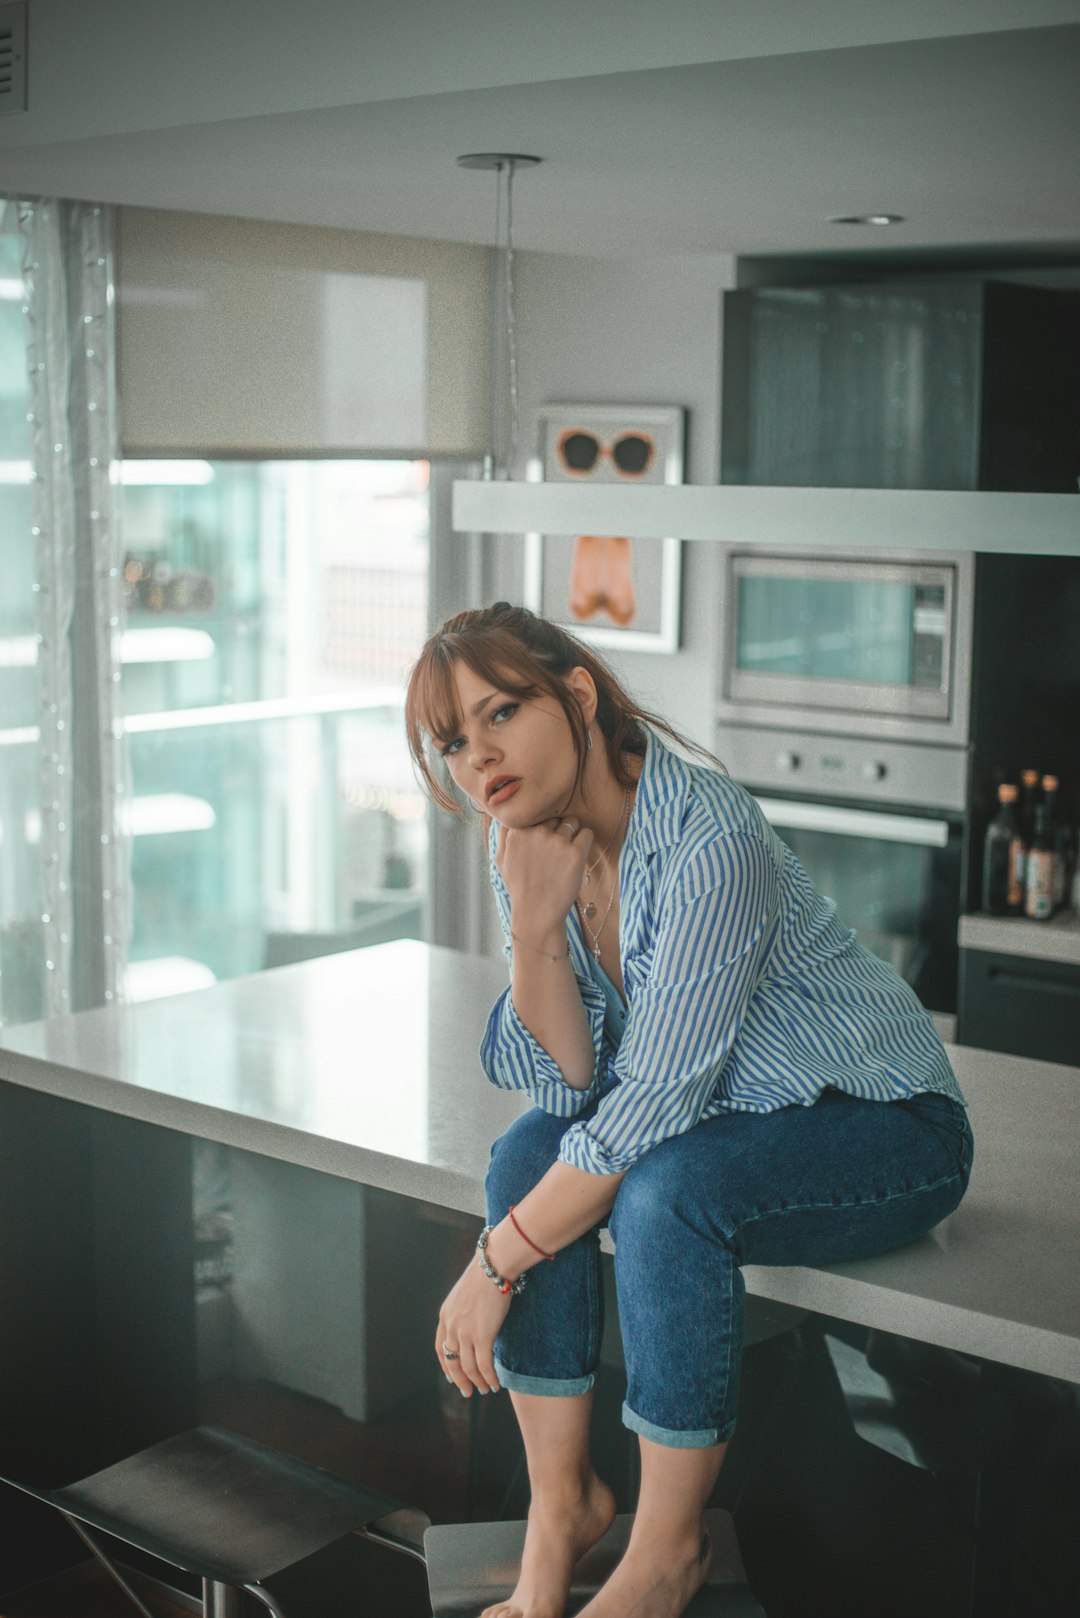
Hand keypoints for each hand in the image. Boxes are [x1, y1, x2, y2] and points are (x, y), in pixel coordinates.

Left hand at [435, 1253, 510, 1397]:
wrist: (493, 1266)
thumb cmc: (485, 1275)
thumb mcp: (465, 1294)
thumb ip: (464, 1311)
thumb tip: (473, 1320)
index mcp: (445, 1316)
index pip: (440, 1348)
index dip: (446, 1365)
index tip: (452, 1376)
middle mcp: (451, 1326)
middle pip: (452, 1362)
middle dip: (460, 1380)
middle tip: (468, 1391)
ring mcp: (465, 1332)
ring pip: (468, 1367)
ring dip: (477, 1382)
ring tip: (485, 1390)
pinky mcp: (482, 1336)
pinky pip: (484, 1365)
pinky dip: (489, 1378)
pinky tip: (495, 1384)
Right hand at [496, 817, 593, 941]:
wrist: (536, 913)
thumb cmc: (519, 886)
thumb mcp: (501, 859)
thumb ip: (503, 834)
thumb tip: (507, 814)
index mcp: (518, 830)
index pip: (538, 813)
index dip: (542, 826)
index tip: (542, 841)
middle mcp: (537, 832)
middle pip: (556, 816)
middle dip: (557, 829)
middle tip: (554, 852)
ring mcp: (557, 842)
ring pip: (573, 822)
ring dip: (572, 834)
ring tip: (565, 855)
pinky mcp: (575, 853)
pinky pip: (586, 833)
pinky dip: (584, 842)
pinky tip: (577, 856)